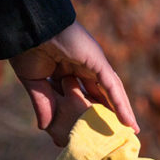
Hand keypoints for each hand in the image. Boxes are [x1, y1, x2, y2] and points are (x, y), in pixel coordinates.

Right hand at [9, 21, 138, 132]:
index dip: (92, 110)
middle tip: (121, 131)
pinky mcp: (98, 61)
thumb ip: (43, 102)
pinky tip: (128, 120)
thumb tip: (45, 127)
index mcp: (70, 69)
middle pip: (104, 93)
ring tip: (132, 130)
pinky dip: (120, 103)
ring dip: (123, 111)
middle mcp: (86, 66)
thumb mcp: (35, 82)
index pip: (86, 93)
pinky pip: (112, 85)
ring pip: (112, 91)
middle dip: (112, 112)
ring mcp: (94, 63)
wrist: (28, 28)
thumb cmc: (27, 48)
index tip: (96, 129)